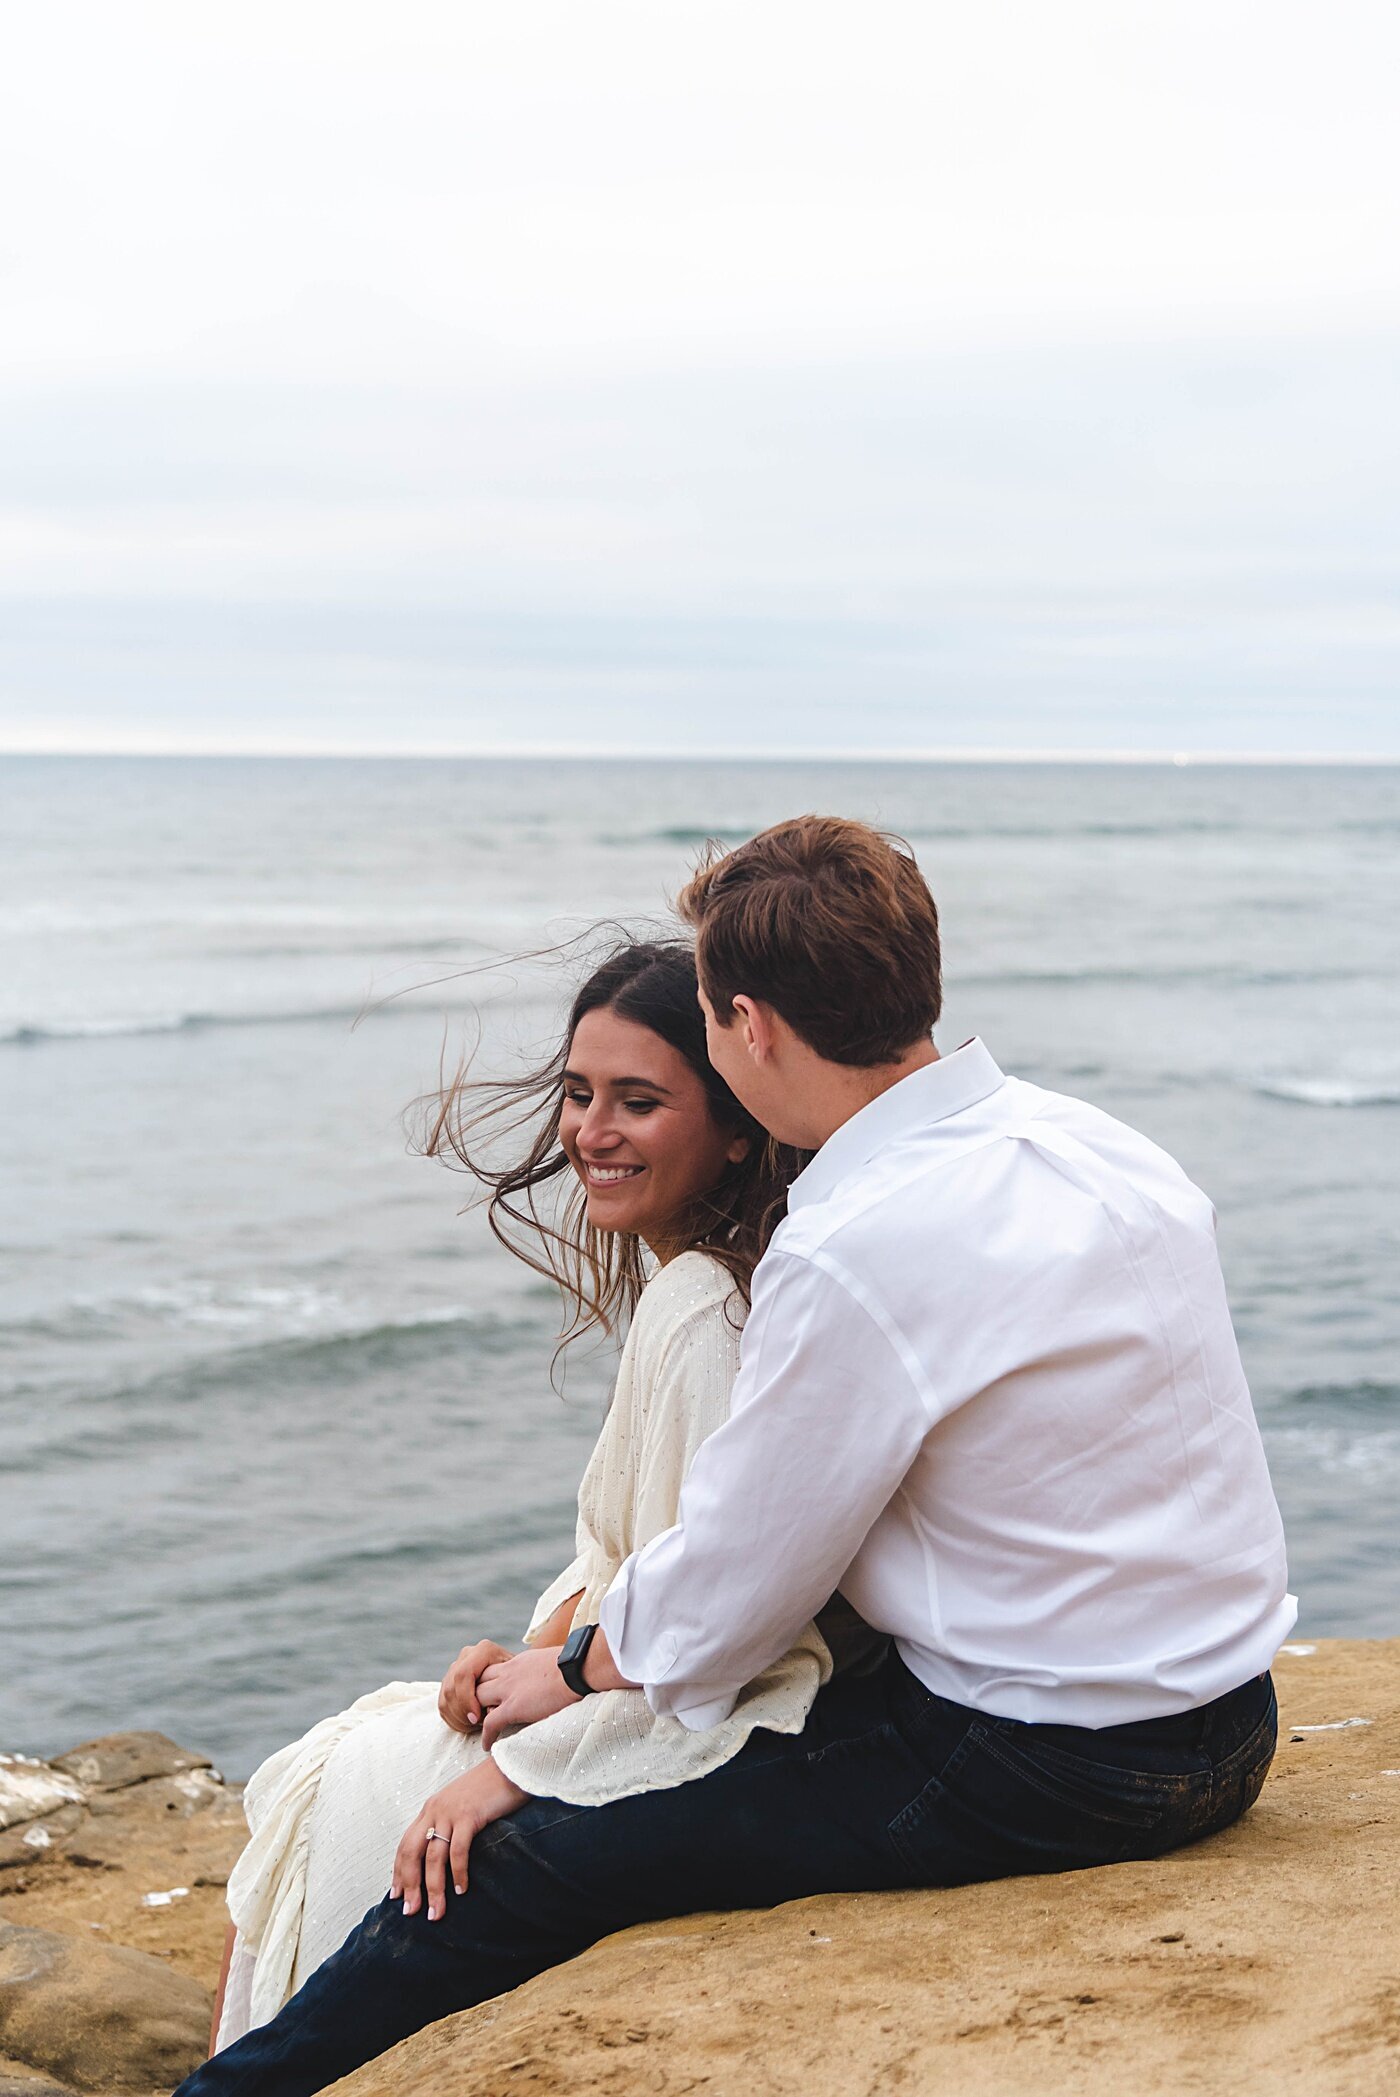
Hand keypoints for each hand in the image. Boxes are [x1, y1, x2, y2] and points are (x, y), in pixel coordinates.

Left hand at [391, 1761, 526, 1919]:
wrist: (511, 1767)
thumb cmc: (489, 1790)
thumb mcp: (460, 1805)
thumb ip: (448, 1825)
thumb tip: (443, 1855)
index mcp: (430, 1809)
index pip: (405, 1845)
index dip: (399, 1872)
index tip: (397, 1895)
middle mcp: (434, 1810)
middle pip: (411, 1853)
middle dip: (410, 1885)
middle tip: (411, 1911)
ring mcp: (450, 1812)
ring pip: (433, 1857)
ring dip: (433, 1888)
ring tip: (436, 1912)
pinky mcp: (469, 1815)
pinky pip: (458, 1850)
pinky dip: (458, 1872)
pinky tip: (461, 1889)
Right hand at [438, 1639, 513, 1732]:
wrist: (518, 1671)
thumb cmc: (521, 1677)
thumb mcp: (518, 1680)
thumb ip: (504, 1691)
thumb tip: (489, 1711)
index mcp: (484, 1650)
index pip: (463, 1675)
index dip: (467, 1700)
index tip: (477, 1718)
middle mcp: (467, 1655)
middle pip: (452, 1687)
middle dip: (462, 1712)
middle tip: (476, 1724)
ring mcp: (456, 1667)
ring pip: (445, 1697)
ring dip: (457, 1717)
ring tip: (474, 1725)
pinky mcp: (450, 1681)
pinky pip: (443, 1703)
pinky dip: (453, 1718)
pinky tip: (467, 1724)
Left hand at [477, 1646, 577, 1748]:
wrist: (578, 1669)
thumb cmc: (575, 1665)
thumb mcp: (553, 1661)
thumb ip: (544, 1669)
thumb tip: (555, 1676)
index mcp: (519, 1661)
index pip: (492, 1670)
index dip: (488, 1683)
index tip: (491, 1696)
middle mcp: (508, 1673)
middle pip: (478, 1681)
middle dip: (475, 1695)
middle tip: (479, 1712)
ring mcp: (508, 1689)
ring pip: (477, 1698)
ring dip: (476, 1712)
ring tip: (479, 1729)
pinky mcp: (513, 1707)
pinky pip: (489, 1723)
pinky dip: (485, 1735)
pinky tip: (486, 1746)